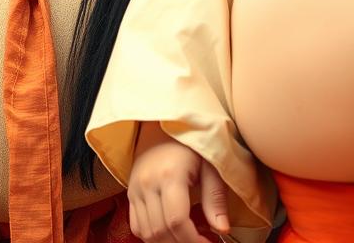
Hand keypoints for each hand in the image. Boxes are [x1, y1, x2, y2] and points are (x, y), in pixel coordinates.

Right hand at [128, 123, 229, 242]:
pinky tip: (169, 232)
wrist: (163, 124)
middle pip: (161, 231)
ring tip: (186, 237)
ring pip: (147, 233)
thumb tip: (223, 229)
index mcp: (170, 174)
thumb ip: (215, 197)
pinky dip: (152, 236)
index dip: (193, 240)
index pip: (177, 221)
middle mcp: (148, 183)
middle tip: (199, 242)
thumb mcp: (210, 164)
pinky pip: (136, 225)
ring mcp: (136, 188)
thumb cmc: (190, 142)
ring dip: (167, 242)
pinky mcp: (130, 192)